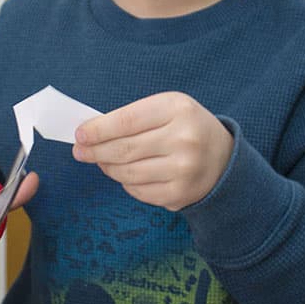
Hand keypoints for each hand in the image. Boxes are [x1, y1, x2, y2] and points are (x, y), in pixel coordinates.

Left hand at [73, 92, 232, 210]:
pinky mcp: (179, 194)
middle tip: (80, 152)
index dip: (98, 130)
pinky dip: (125, 183)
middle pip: (124, 149)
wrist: (224, 159)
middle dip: (95, 151)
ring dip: (107, 168)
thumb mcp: (168, 109)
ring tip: (100, 162)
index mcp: (178, 109)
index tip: (80, 134)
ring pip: (128, 173)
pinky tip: (124, 174)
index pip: (126, 120)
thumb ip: (132, 117)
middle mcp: (183, 140)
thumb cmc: (187, 128)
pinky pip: (138, 191)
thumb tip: (90, 133)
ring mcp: (183, 170)